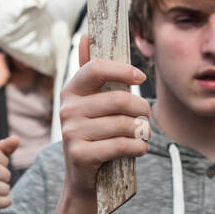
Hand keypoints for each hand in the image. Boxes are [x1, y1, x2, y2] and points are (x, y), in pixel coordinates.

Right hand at [58, 34, 150, 199]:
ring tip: (144, 135)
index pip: (96, 68)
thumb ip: (94, 71)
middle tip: (147, 117)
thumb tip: (86, 35)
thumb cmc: (97, 133)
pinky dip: (137, 147)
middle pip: (118, 100)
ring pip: (123, 125)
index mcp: (72, 90)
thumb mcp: (93, 102)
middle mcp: (67, 109)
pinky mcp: (79, 155)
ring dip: (143, 131)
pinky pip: (120, 145)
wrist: (85, 178)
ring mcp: (71, 133)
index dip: (122, 69)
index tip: (140, 76)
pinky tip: (139, 148)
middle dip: (142, 109)